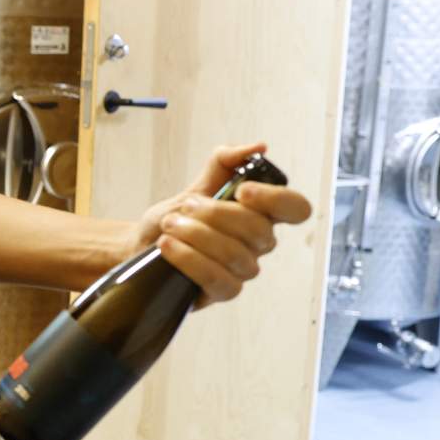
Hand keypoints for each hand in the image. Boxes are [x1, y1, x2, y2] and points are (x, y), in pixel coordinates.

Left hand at [129, 143, 312, 305]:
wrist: (143, 243)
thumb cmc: (176, 216)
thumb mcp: (197, 184)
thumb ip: (225, 162)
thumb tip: (258, 148)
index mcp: (262, 214)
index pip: (296, 209)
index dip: (276, 199)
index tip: (242, 190)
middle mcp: (259, 243)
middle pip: (258, 229)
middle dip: (215, 214)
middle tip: (185, 208)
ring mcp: (244, 270)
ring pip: (235, 254)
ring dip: (196, 235)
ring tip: (169, 225)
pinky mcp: (224, 291)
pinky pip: (217, 278)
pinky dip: (188, 259)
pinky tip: (168, 246)